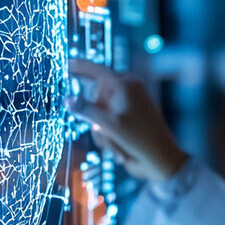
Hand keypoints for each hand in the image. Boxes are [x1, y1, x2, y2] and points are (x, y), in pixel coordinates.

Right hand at [66, 58, 187, 181]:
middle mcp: (127, 92)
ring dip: (102, 133)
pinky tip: (120, 151)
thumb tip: (67, 99)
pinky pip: (106, 124)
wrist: (160, 161)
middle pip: (95, 98)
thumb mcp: (109, 125)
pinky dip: (108, 137)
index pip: (97, 70)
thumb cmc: (139, 140)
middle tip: (105, 134)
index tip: (64, 63)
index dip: (79, 66)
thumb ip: (86, 110)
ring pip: (99, 114)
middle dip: (96, 120)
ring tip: (116, 146)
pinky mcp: (127, 120)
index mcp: (126, 85)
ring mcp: (128, 106)